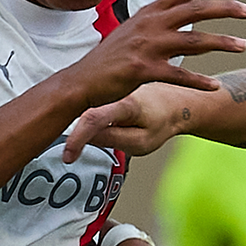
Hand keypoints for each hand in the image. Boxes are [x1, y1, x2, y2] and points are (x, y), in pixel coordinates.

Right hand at [54, 0, 245, 110]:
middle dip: (226, 9)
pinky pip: (178, 75)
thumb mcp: (134, 31)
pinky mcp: (142, 71)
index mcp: (148, 13)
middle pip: (195, 10)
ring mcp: (146, 47)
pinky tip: (215, 86)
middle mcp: (149, 25)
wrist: (82, 80)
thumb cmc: (111, 58)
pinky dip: (198, 81)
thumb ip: (159, 22)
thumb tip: (185, 16)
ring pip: (193, 41)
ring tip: (243, 45)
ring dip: (221, 42)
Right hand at [65, 86, 187, 160]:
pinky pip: (93, 105)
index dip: (77, 139)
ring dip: (84, 126)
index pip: (93, 120)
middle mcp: (116, 92)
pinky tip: (101, 126)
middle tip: (80, 150)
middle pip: (85, 114)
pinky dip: (90, 118)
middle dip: (78, 133)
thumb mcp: (143, 142)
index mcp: (126, 105)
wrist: (176, 104)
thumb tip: (88, 138)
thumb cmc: (162, 123)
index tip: (69, 156)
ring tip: (100, 136)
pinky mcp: (109, 91)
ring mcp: (112, 90)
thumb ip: (115, 140)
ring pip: (88, 109)